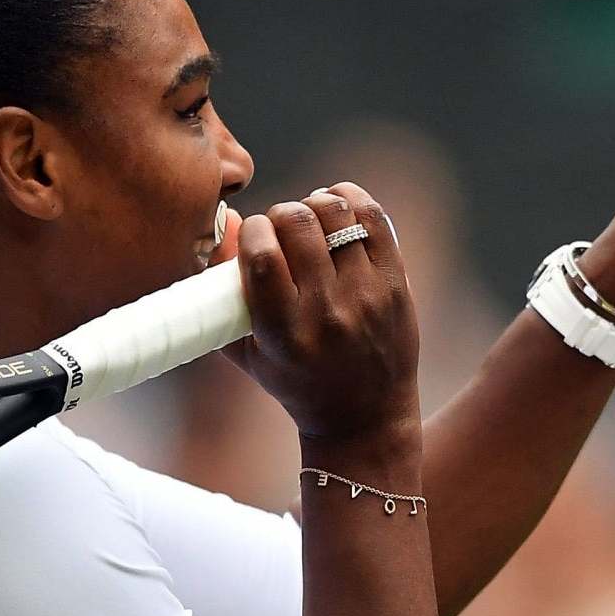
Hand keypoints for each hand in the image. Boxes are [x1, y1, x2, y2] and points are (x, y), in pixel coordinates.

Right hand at [224, 185, 421, 445]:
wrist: (364, 415)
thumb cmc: (295, 382)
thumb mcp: (247, 353)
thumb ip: (219, 300)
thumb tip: (221, 227)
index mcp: (284, 332)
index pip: (262, 255)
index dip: (253, 229)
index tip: (254, 235)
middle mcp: (327, 312)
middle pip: (298, 224)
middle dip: (281, 213)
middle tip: (281, 226)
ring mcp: (366, 296)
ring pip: (337, 214)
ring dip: (315, 203)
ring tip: (309, 218)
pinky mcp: (394, 284)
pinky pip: (373, 219)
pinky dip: (350, 200)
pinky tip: (337, 206)